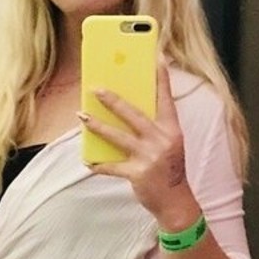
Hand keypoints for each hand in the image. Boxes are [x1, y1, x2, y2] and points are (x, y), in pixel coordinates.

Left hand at [81, 57, 197, 226]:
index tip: (157, 56)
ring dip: (97, 126)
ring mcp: (150, 157)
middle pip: (134, 114)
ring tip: (82, 116)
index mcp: (172, 129)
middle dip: (113, 100)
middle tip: (95, 88)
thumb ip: (153, 127)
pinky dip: (99, 164)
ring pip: (118, 136)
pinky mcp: (138, 173)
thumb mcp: (169, 144)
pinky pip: (112, 166)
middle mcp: (162, 140)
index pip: (166, 98)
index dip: (161, 77)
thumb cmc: (169, 169)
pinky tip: (87, 161)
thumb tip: (128, 108)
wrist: (176, 202)